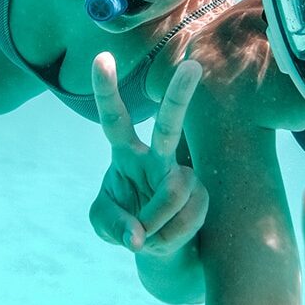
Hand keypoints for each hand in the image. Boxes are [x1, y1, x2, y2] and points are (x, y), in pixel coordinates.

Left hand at [89, 52, 208, 255]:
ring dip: (155, 220)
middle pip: (167, 125)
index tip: (102, 56)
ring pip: (174, 189)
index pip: (115, 118)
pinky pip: (187, 216)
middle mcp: (156, 156)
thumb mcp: (104, 224)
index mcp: (126, 152)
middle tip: (192, 66)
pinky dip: (169, 236)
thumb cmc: (126, 223)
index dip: (107, 90)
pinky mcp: (202, 195)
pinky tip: (166, 237)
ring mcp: (182, 174)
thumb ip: (112, 224)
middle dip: (179, 97)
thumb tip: (137, 236)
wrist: (160, 248)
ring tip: (148, 234)